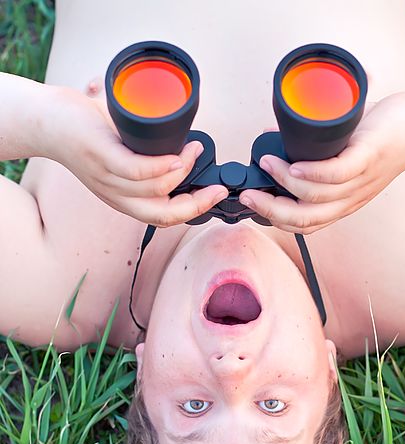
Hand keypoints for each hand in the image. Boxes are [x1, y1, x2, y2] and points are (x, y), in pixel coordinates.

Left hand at [42, 87, 227, 226]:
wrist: (45, 122)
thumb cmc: (85, 135)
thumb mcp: (120, 155)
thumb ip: (146, 155)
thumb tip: (178, 138)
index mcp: (124, 199)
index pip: (166, 218)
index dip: (196, 210)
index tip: (217, 193)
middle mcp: (117, 196)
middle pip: (165, 215)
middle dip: (198, 204)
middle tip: (217, 187)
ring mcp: (108, 178)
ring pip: (157, 190)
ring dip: (185, 172)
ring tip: (194, 151)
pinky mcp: (102, 157)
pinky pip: (138, 171)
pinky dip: (163, 166)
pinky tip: (177, 155)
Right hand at [239, 92, 404, 233]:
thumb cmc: (380, 137)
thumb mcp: (344, 156)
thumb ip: (312, 154)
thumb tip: (276, 141)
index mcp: (342, 202)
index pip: (304, 225)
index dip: (274, 219)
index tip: (251, 201)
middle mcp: (350, 199)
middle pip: (304, 219)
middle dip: (269, 209)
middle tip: (248, 193)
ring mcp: (360, 181)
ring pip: (315, 198)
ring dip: (283, 183)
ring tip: (267, 162)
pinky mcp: (367, 157)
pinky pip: (335, 174)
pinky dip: (310, 173)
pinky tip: (293, 163)